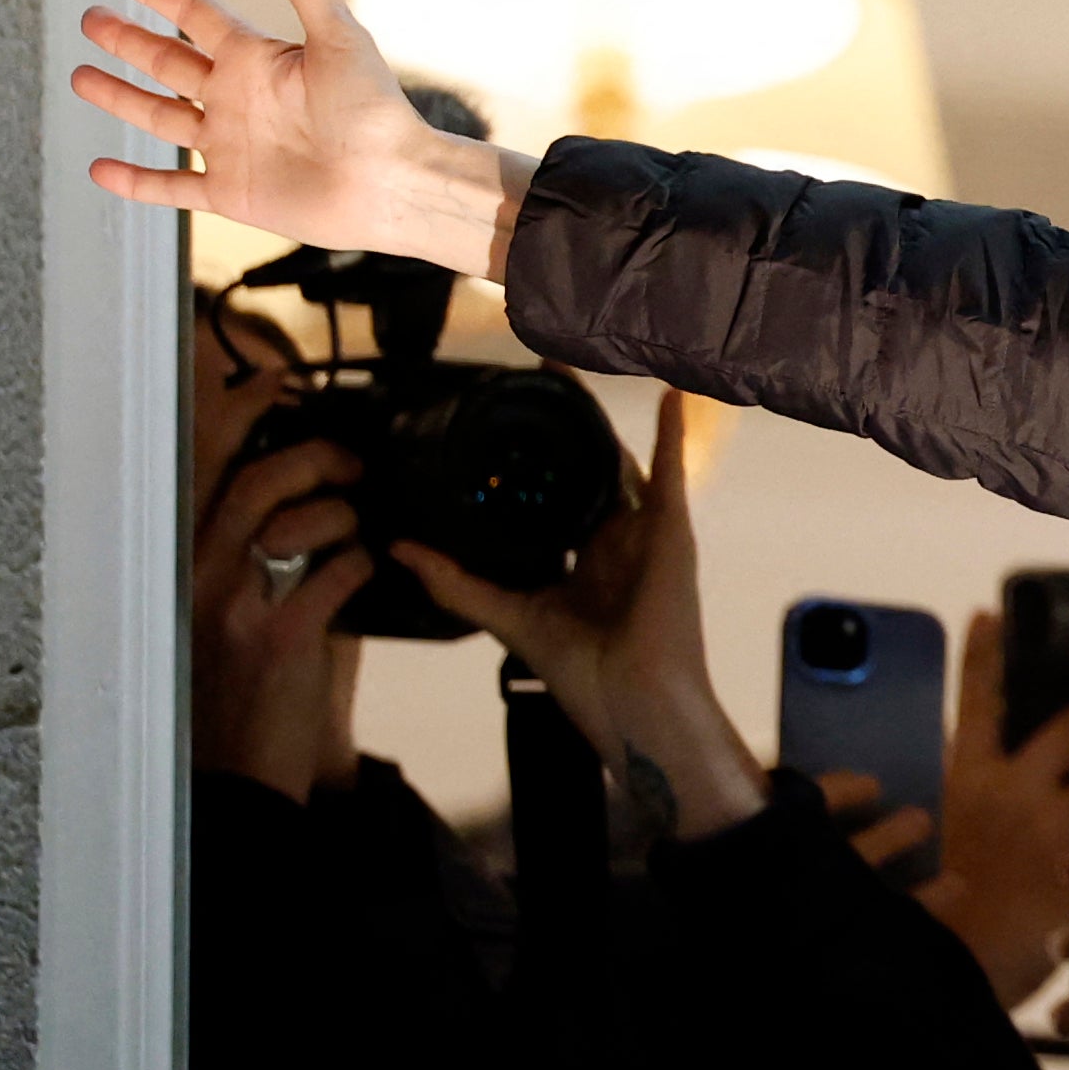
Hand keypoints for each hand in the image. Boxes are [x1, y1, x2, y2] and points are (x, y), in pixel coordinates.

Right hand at [75, 0, 530, 278]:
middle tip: (90, 19)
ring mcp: (230, 147)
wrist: (392, 185)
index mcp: (259, 60)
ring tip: (80, 76)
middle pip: (168, 62)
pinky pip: (170, 187)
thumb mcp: (340, 40)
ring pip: (159, 117)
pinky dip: (135, 182)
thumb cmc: (375, 112)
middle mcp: (238, 99)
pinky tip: (99, 169)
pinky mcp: (231, 193)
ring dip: (120, 97)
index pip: (196, 16)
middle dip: (128, 41)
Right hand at [189, 432, 368, 798]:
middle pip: (258, 478)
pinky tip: (372, 573)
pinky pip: (337, 573)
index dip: (239, 412)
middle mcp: (197, 575)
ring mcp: (236, 606)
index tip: (274, 379)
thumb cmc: (230, 695)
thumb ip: (241, 554)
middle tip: (353, 462)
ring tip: (363, 528)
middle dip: (316, 454)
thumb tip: (292, 499)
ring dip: (346, 513)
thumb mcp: (216, 613)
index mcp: (179, 562)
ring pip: (298, 517)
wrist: (232, 780)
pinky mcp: (280, 639)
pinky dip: (365, 564)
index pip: (202, 465)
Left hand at [394, 385, 765, 837]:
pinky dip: (670, 433)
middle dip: (561, 422)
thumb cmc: (586, 677)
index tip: (502, 419)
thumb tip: (399, 550)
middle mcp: (614, 539)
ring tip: (571, 363)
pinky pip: (669, 472)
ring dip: (597, 413)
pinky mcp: (670, 533)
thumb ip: (456, 583)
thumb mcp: (509, 617)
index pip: (552, 495)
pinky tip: (664, 392)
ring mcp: (644, 533)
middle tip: (533, 372)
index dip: (531, 458)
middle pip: (583, 466)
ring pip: (617, 458)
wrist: (633, 705)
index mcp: (582, 559)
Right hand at [867, 659, 1068, 1009]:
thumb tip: (961, 789)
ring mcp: (1054, 823)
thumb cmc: (934, 917)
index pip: (973, 699)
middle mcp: (1012, 789)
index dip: (981, 653)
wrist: (949, 973)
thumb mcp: (927, 848)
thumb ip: (952, 807)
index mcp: (964, 781)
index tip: (990, 614)